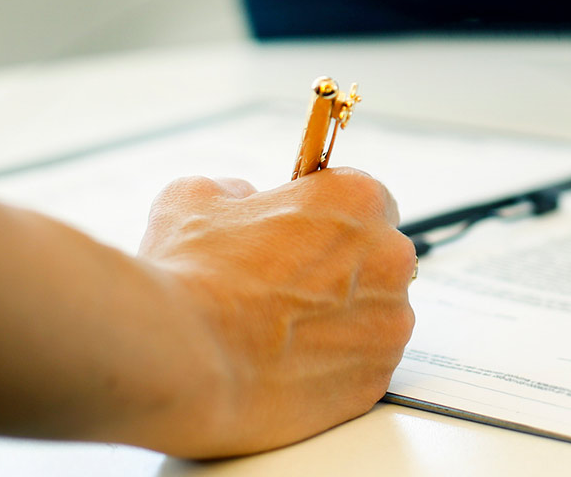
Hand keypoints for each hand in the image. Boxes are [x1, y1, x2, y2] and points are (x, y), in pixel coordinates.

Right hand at [137, 170, 415, 455]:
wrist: (180, 359)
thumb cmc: (191, 277)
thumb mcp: (196, 200)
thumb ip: (235, 192)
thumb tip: (240, 200)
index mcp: (357, 200)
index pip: (367, 204)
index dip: (329, 225)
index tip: (303, 242)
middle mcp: (390, 257)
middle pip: (376, 262)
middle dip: (337, 276)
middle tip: (283, 295)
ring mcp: (390, 322)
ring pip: (373, 319)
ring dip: (338, 325)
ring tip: (277, 337)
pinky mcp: (376, 378)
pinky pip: (363, 369)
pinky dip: (333, 371)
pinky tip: (286, 369)